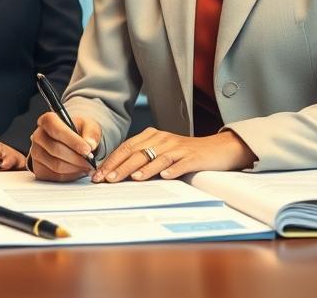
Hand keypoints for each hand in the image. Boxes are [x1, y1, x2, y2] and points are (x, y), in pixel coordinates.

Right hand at [29, 111, 100, 181]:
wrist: (71, 143)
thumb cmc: (78, 132)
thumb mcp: (89, 126)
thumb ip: (91, 133)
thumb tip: (90, 144)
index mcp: (48, 121)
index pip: (56, 130)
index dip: (72, 141)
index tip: (87, 149)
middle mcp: (38, 136)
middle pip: (56, 150)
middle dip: (77, 158)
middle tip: (91, 161)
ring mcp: (36, 154)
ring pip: (56, 166)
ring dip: (75, 168)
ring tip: (86, 165)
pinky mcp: (39, 169)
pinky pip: (55, 177)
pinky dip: (70, 176)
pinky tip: (77, 170)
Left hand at [92, 128, 255, 182]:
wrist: (218, 149)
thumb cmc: (186, 153)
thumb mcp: (161, 152)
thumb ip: (143, 159)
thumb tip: (118, 173)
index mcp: (152, 136)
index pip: (126, 148)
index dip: (111, 161)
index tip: (98, 175)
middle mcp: (163, 140)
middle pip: (137, 152)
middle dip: (120, 167)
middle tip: (107, 180)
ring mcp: (178, 148)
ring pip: (156, 157)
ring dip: (142, 168)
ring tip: (131, 179)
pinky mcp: (193, 157)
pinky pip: (180, 163)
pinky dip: (172, 170)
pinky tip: (164, 176)